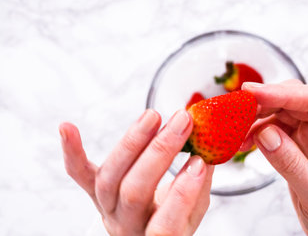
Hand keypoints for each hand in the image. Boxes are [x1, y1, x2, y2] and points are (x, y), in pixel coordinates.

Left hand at [59, 109, 213, 235]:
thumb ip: (199, 189)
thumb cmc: (170, 222)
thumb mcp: (192, 214)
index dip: (183, 193)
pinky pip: (78, 173)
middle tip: (182, 121)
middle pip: (134, 191)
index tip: (200, 161)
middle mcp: (125, 225)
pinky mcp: (93, 190)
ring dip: (132, 142)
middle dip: (160, 152)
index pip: (167, 224)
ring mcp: (105, 206)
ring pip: (110, 177)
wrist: (142, 231)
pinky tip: (67, 127)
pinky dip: (72, 150)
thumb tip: (207, 153)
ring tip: (153, 116)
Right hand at [241, 80, 307, 235]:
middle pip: (298, 99)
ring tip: (236, 132)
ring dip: (259, 116)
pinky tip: (245, 142)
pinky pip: (277, 127)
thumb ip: (291, 164)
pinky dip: (258, 130)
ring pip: (285, 111)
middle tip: (237, 108)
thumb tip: (265, 133)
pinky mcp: (301, 145)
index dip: (283, 93)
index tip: (252, 93)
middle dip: (267, 99)